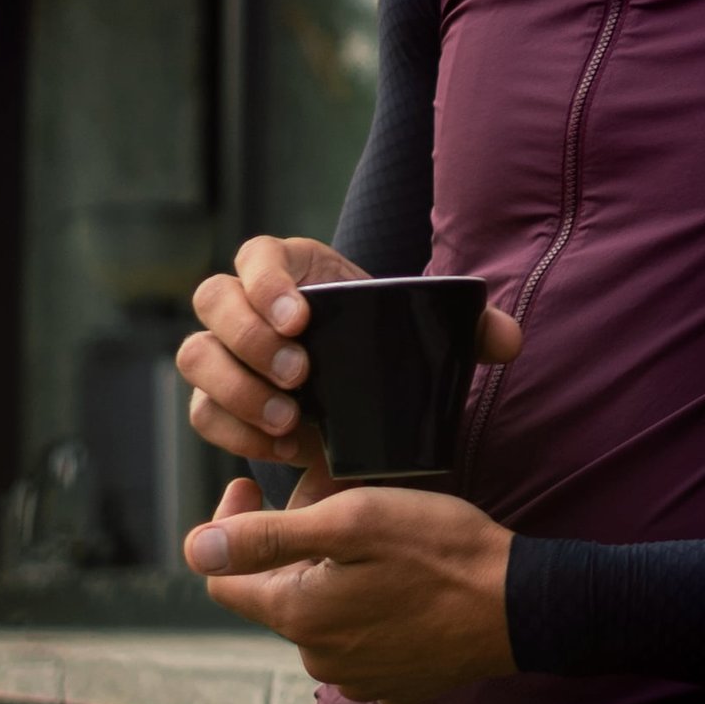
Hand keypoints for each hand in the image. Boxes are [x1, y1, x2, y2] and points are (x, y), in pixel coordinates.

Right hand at [176, 234, 522, 474]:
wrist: (362, 393)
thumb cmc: (387, 346)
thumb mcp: (425, 333)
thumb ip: (472, 332)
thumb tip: (507, 340)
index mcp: (287, 267)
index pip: (256, 255)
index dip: (266, 282)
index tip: (301, 318)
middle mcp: (243, 302)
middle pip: (212, 301)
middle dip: (249, 339)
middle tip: (299, 377)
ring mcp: (223, 352)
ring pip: (196, 358)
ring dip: (236, 390)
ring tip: (289, 422)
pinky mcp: (217, 400)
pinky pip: (203, 413)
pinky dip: (235, 433)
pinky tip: (279, 448)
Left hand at [182, 482, 517, 703]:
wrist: (520, 606)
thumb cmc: (442, 552)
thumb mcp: (354, 520)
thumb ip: (270, 537)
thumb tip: (198, 550)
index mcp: (299, 614)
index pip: (221, 579)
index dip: (227, 526)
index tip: (256, 487)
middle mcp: (317, 656)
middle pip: (275, 591)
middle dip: (291, 544)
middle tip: (337, 496)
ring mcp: (356, 676)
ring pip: (318, 614)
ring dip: (330, 575)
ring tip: (375, 538)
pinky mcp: (391, 683)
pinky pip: (356, 638)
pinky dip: (364, 605)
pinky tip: (400, 578)